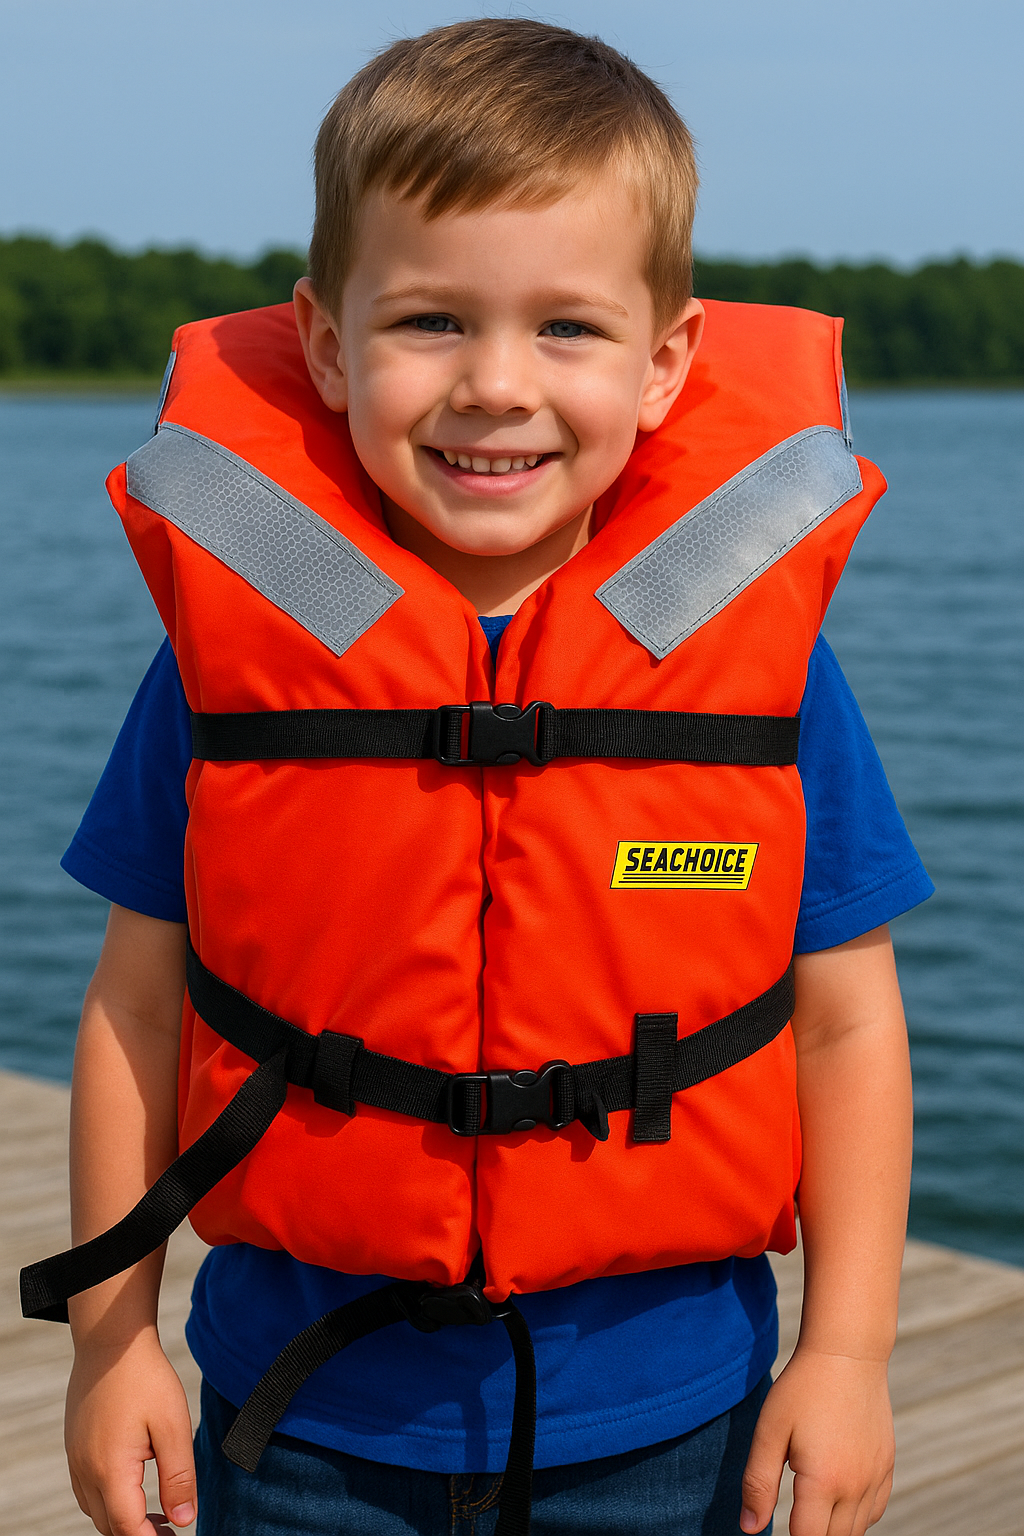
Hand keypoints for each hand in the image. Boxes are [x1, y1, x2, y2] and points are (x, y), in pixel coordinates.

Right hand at [65, 1330, 196, 1535]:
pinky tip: (133, 1485)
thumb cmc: (145, 1378)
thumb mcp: (173, 1426)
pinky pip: (87, 1489)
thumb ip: (179, 1477)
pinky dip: (109, 1499)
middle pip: (108, 1524)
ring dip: (122, 1519)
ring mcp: (76, 1458)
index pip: (127, 1528)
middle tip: (171, 1529)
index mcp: (110, 1470)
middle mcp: (86, 1470)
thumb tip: (185, 1520)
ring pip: (95, 1509)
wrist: (111, 1341)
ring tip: (158, 1514)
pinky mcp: (75, 1446)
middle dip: (138, 1534)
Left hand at [740, 1348, 894, 1535]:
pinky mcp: (887, 1465)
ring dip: (834, 1529)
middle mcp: (856, 1487)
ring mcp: (876, 1477)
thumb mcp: (770, 1431)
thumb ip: (758, 1483)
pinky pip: (875, 1510)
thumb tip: (750, 1528)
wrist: (848, 1353)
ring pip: (857, 1530)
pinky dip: (857, 1516)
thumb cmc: (802, 1388)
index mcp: (824, 1482)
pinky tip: (838, 1500)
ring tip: (812, 1513)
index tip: (779, 1529)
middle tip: (795, 1520)